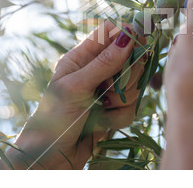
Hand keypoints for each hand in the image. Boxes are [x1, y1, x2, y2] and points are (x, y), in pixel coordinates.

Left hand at [0, 21, 145, 169]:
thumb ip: (104, 62)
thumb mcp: (75, 87)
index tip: (142, 41)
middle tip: (109, 87)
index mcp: (82, 58)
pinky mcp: (116, 110)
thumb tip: (128, 36)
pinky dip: (119, 116)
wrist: (50, 159)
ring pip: (135, 84)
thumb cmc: (54, 119)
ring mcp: (108, 90)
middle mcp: (97, 70)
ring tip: (101, 107)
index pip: (110, 33)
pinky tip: (102, 123)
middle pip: (130, 57)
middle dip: (126, 75)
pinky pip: (133, 107)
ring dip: (121, 98)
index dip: (128, 34)